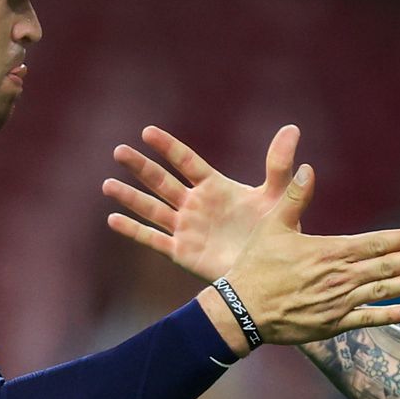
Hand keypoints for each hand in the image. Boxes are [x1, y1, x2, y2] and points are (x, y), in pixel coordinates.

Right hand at [104, 124, 296, 281]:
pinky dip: (134, 231)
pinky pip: (153, 239)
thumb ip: (279, 164)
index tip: (147, 132)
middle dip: (141, 167)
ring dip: (130, 197)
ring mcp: (186, 228)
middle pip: (162, 181)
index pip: (186, 162)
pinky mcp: (181, 251)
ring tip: (107, 184)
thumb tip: (292, 128)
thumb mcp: (277, 195)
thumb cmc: (274, 231)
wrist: (269, 270)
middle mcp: (195, 204)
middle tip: (119, 151)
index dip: (168, 147)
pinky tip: (113, 220)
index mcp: (214, 187)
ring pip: (152, 208)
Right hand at [209, 163, 399, 346]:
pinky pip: (367, 319)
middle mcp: (339, 277)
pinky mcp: (332, 324)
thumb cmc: (255, 266)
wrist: (242, 310)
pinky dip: (389, 315)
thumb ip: (294, 197)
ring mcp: (338, 303)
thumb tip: (307, 167)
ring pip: (383, 292)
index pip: (374, 243)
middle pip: (386, 267)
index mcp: (329, 251)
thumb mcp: (273, 226)